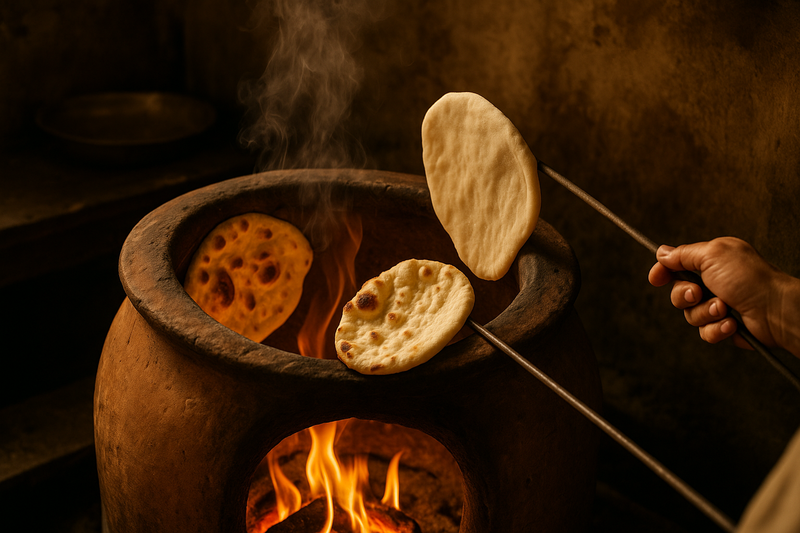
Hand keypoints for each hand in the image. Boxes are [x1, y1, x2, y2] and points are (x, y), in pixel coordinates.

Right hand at [648, 237, 799, 357]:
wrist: (775, 310)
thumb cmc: (750, 279)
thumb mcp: (712, 255)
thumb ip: (683, 254)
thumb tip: (662, 252)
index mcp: (711, 260)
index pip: (676, 265)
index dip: (663, 271)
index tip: (656, 278)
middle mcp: (713, 281)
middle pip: (678, 293)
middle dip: (685, 296)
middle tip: (699, 293)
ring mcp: (719, 304)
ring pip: (690, 315)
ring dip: (705, 312)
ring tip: (724, 308)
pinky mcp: (724, 325)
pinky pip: (704, 331)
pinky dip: (716, 328)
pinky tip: (731, 323)